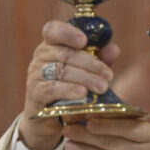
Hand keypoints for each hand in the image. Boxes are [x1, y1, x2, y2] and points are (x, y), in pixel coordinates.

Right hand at [19, 21, 119, 149]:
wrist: (48, 119)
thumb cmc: (69, 89)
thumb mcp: (87, 72)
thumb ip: (99, 59)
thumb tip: (114, 49)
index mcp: (51, 45)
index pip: (52, 30)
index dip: (68, 33)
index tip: (85, 41)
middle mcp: (40, 57)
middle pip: (65, 54)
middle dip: (90, 64)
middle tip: (108, 76)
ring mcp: (35, 75)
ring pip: (61, 71)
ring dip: (85, 78)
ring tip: (103, 87)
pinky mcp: (35, 93)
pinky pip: (52, 89)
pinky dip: (68, 90)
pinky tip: (83, 93)